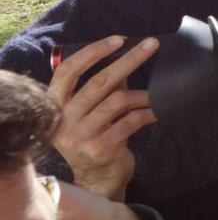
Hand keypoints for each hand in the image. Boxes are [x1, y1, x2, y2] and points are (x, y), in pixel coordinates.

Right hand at [46, 35, 159, 200]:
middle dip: (130, 60)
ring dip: (144, 93)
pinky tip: (158, 111)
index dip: (93, 53)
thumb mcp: (91, 112)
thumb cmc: (97, 137)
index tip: (118, 40)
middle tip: (151, 45)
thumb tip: (127, 55)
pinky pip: (131, 121)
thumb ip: (101, 88)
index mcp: (56, 106)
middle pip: (100, 82)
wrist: (98, 179)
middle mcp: (64, 120)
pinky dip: (148, 113)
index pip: (68, 71)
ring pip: (119, 101)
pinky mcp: (101, 148)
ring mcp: (80, 136)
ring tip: (160, 92)